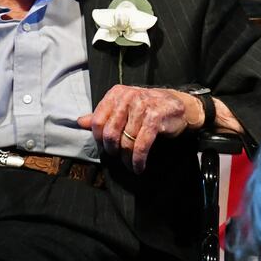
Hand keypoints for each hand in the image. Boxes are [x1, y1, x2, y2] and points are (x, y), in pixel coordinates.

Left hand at [79, 86, 201, 173]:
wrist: (180, 106)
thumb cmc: (150, 107)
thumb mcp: (124, 107)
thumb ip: (103, 114)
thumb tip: (80, 122)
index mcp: (117, 94)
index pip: (97, 120)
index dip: (99, 139)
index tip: (107, 147)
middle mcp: (128, 97)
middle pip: (110, 133)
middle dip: (113, 150)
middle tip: (119, 158)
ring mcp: (142, 107)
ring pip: (125, 141)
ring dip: (127, 158)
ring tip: (130, 164)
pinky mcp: (155, 119)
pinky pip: (141, 145)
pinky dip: (138, 159)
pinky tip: (139, 166)